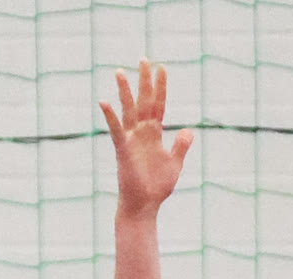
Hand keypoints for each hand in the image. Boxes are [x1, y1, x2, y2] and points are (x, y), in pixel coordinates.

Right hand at [101, 61, 192, 216]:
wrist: (144, 205)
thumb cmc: (157, 187)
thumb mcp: (174, 164)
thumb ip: (180, 146)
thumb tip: (188, 131)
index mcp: (154, 134)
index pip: (158, 105)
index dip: (161, 88)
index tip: (162, 68)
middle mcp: (142, 132)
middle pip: (143, 101)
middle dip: (144, 81)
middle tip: (144, 58)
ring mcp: (131, 139)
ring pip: (128, 110)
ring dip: (125, 92)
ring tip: (120, 72)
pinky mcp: (123, 150)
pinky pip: (116, 130)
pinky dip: (110, 117)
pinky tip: (104, 102)